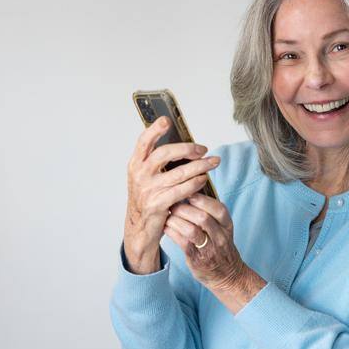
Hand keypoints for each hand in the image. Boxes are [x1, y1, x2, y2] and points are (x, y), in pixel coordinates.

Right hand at [124, 117, 220, 273]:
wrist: (139, 228)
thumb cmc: (146, 198)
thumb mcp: (144, 177)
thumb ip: (156, 162)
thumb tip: (183, 145)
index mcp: (135, 164)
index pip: (143, 142)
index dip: (154, 130)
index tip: (167, 121)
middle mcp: (139, 175)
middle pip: (164, 154)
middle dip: (187, 148)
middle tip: (203, 148)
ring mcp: (148, 190)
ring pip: (179, 173)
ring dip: (200, 166)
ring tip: (213, 162)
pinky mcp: (158, 204)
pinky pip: (182, 190)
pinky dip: (196, 183)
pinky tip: (204, 179)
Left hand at [163, 193, 247, 290]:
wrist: (227, 275)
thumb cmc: (220, 246)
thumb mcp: (223, 229)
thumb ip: (211, 213)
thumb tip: (190, 191)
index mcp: (227, 226)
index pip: (219, 209)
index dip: (202, 199)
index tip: (188, 193)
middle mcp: (220, 237)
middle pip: (203, 218)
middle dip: (184, 208)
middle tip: (173, 204)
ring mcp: (209, 250)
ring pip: (191, 230)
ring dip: (176, 220)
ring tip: (168, 215)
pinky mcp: (197, 259)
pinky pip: (183, 243)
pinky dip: (172, 232)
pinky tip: (167, 227)